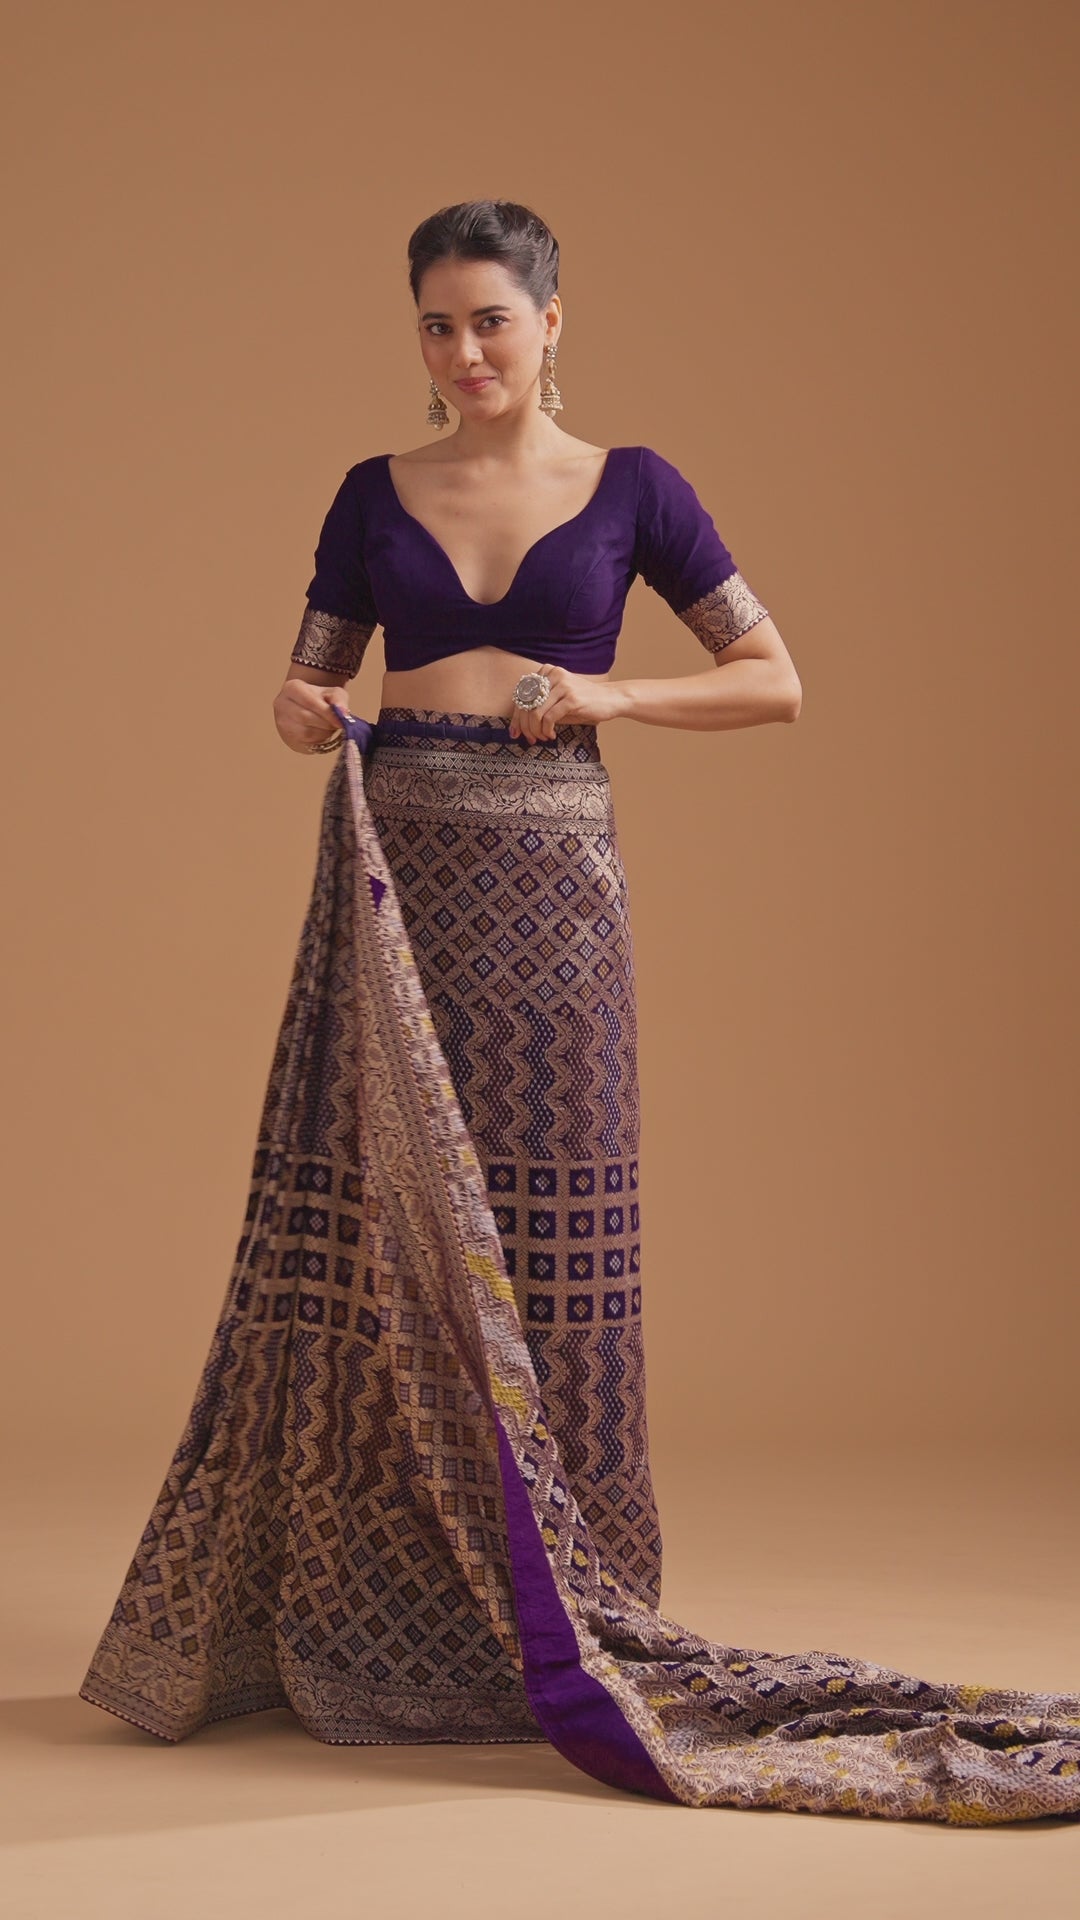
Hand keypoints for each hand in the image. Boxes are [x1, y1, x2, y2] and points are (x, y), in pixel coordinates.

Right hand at [273, 678, 349, 753]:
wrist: (306, 710)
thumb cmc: (319, 700)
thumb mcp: (331, 693)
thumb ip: (338, 699)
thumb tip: (343, 712)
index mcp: (292, 688)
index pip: (309, 701)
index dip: (326, 713)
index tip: (340, 721)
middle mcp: (282, 704)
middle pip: (306, 717)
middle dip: (326, 723)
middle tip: (338, 725)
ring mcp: (282, 722)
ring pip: (306, 732)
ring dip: (323, 732)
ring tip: (330, 727)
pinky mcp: (286, 736)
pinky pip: (305, 741)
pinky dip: (318, 739)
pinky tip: (322, 732)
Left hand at [508, 665, 628, 742]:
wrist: (611, 698)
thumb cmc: (582, 702)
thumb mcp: (558, 700)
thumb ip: (539, 706)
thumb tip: (518, 725)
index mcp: (547, 671)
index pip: (522, 695)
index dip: (516, 716)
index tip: (515, 732)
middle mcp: (553, 674)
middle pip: (526, 704)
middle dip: (524, 726)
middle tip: (529, 739)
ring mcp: (563, 685)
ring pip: (536, 713)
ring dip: (536, 730)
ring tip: (541, 737)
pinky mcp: (571, 698)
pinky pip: (549, 718)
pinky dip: (546, 730)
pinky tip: (551, 735)